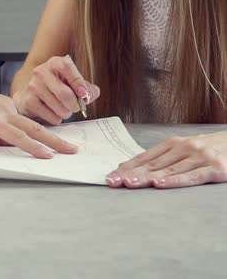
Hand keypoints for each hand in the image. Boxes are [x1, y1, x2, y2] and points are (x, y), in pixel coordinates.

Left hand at [0, 74, 78, 157]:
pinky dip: (26, 129)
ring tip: (60, 147)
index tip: (48, 156)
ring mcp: (5, 106)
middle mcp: (2, 110)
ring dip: (43, 135)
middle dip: (53, 140)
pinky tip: (22, 137)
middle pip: (32, 127)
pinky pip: (18, 120)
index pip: (16, 136)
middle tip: (72, 150)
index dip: (33, 147)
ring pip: (27, 124)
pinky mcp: (4, 104)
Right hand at [12, 55, 99, 124]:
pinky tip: (53, 113)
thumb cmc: (57, 88)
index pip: (67, 67)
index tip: (84, 95)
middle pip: (64, 93)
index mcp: (55, 63)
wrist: (32, 95)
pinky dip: (57, 119)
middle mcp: (41, 72)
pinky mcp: (28, 102)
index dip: (78, 82)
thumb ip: (88, 89)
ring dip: (66, 113)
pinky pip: (51, 117)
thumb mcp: (73, 84)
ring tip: (63, 110)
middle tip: (76, 107)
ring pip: (59, 108)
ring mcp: (33, 87)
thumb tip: (89, 96)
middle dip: (75, 105)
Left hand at [106, 133, 226, 188]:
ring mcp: (200, 157)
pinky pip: (192, 176)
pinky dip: (175, 180)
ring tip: (130, 183)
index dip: (127, 167)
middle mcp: (185, 147)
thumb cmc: (211, 149)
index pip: (145, 157)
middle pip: (153, 164)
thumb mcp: (185, 149)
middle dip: (131, 174)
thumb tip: (129, 166)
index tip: (110, 176)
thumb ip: (161, 157)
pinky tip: (160, 183)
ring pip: (169, 169)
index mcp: (174, 143)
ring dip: (147, 177)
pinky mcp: (216, 168)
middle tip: (113, 181)